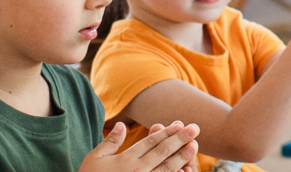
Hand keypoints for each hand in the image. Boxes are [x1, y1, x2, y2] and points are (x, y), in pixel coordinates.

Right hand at [79, 121, 201, 171]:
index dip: (166, 132)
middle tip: (195, 129)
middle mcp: (136, 171)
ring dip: (181, 156)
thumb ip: (110, 141)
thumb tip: (122, 124)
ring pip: (166, 168)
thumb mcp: (95, 158)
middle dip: (179, 139)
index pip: (150, 142)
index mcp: (125, 159)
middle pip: (162, 152)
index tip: (179, 124)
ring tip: (194, 146)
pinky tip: (185, 170)